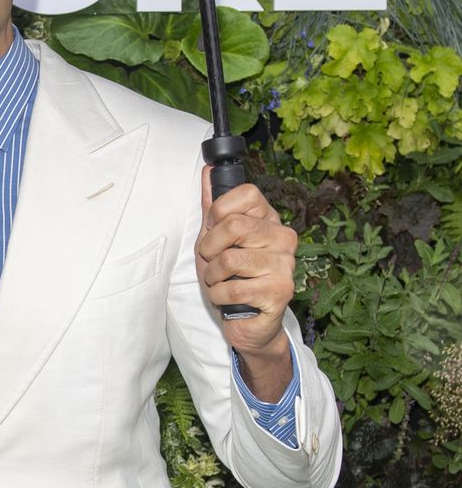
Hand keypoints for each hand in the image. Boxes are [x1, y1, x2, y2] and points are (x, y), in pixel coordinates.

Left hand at [195, 167, 295, 399]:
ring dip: (212, 276)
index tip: (214, 232)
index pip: (245, 193)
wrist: (248, 322)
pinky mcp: (281, 292)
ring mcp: (285, 265)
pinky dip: (217, 295)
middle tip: (212, 263)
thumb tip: (207, 170)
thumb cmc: (230, 277)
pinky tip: (227, 299)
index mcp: (269, 220)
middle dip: (208, 248)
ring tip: (220, 282)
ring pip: (229, 259)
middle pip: (233, 225)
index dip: (218, 213)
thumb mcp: (216, 239)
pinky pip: (232, 288)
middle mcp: (284, 238)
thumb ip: (213, 206)